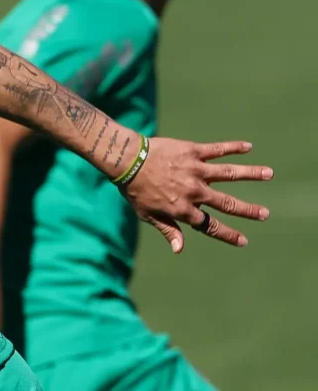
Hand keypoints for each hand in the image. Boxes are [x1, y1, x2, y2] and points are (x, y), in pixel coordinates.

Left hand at [121, 138, 272, 252]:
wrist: (127, 160)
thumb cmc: (135, 189)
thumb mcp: (148, 215)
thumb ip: (168, 230)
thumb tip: (180, 249)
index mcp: (183, 209)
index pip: (210, 225)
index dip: (228, 234)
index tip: (243, 241)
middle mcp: (194, 191)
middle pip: (227, 203)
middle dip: (248, 210)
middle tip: (265, 213)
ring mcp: (195, 170)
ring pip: (230, 173)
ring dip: (251, 173)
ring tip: (269, 174)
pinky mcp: (193, 151)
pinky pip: (217, 149)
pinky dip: (233, 147)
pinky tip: (248, 147)